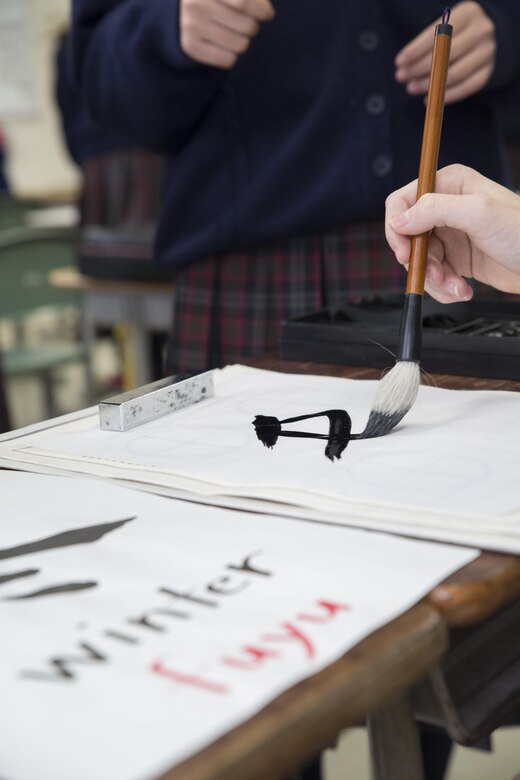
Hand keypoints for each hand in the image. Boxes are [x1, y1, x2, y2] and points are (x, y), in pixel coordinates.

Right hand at [180, 0, 274, 68]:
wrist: (176, 12)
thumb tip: (267, 13)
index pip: (243, 2)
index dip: (260, 10)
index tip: (266, 14)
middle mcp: (197, 4)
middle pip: (247, 26)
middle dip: (252, 26)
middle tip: (243, 23)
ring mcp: (192, 26)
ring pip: (240, 45)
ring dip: (242, 41)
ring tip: (232, 33)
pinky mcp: (190, 46)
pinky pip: (228, 60)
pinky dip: (231, 55)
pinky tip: (222, 45)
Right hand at [385, 164, 519, 301]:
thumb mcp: (478, 214)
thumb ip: (435, 210)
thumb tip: (398, 220)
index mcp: (449, 185)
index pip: (402, 201)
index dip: (397, 228)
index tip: (404, 253)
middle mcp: (445, 208)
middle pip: (408, 238)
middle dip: (420, 262)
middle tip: (437, 275)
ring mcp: (450, 235)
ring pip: (420, 262)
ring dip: (435, 280)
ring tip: (457, 286)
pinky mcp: (455, 259)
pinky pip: (434, 276)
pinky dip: (444, 288)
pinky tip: (463, 289)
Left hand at [395, 2, 495, 103]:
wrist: (494, 35)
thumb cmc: (460, 30)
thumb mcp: (448, 25)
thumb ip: (431, 40)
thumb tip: (406, 66)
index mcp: (468, 14)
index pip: (438, 34)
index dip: (416, 50)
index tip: (399, 62)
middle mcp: (481, 31)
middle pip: (446, 54)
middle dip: (418, 68)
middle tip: (401, 77)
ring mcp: (488, 52)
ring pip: (455, 73)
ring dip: (430, 84)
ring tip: (411, 88)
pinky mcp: (490, 72)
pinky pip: (467, 87)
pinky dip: (447, 95)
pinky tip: (430, 98)